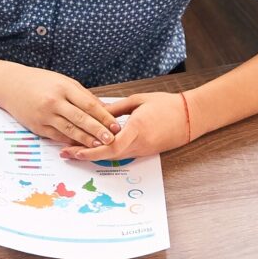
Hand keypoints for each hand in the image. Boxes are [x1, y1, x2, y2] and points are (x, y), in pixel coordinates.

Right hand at [0, 65, 119, 147]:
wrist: (10, 85)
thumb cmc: (39, 81)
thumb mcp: (62, 81)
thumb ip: (82, 95)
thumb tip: (103, 109)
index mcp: (64, 88)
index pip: (88, 104)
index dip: (104, 116)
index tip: (115, 125)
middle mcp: (54, 102)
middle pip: (81, 119)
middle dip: (98, 130)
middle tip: (112, 139)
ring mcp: (45, 115)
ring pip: (70, 130)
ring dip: (86, 139)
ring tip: (99, 146)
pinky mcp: (38, 127)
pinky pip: (57, 136)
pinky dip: (70, 141)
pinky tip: (81, 146)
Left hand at [63, 92, 189, 162]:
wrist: (191, 117)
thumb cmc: (167, 105)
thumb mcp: (139, 100)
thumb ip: (117, 107)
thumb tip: (97, 111)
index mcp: (137, 128)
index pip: (111, 145)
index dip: (91, 150)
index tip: (74, 149)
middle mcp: (139, 143)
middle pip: (107, 155)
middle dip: (85, 155)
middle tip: (66, 153)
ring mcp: (143, 150)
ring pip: (113, 157)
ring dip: (94, 155)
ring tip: (74, 151)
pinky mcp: (145, 151)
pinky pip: (122, 155)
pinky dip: (106, 153)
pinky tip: (94, 149)